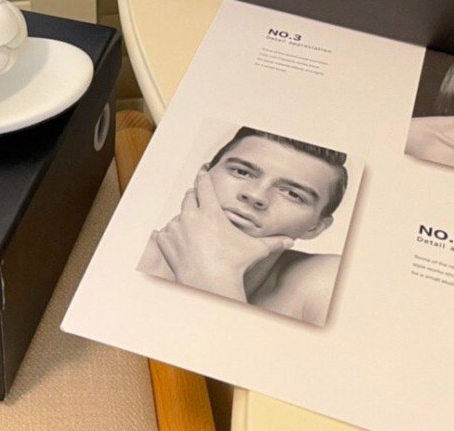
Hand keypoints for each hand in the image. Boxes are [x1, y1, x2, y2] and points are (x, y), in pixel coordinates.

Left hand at [153, 168, 293, 300]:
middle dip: (194, 197)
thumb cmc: (232, 266)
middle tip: (199, 200)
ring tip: (192, 231)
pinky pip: (164, 233)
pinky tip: (179, 242)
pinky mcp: (165, 241)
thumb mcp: (254, 250)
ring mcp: (176, 228)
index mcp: (210, 211)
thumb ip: (273, 243)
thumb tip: (290, 240)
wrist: (211, 284)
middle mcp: (191, 216)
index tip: (202, 169)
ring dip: (183, 220)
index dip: (203, 175)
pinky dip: (170, 236)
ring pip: (176, 216)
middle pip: (188, 196)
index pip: (204, 185)